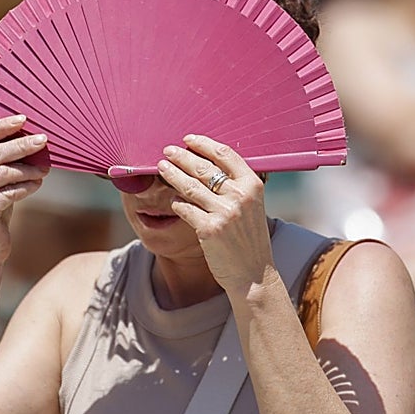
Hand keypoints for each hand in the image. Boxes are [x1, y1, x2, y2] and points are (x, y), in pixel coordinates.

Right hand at [0, 114, 48, 265]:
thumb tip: (29, 136)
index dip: (0, 126)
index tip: (23, 119)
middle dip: (21, 145)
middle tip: (43, 140)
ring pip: (4, 173)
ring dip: (29, 169)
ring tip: (44, 169)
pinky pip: (9, 193)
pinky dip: (27, 187)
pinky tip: (37, 185)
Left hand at [157, 135, 273, 294]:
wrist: (253, 274)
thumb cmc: (250, 239)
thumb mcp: (252, 207)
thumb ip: (236, 186)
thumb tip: (208, 164)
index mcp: (253, 185)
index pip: (225, 154)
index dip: (204, 144)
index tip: (189, 139)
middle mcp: (240, 196)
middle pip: (204, 167)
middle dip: (182, 156)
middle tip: (167, 150)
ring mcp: (224, 212)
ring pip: (190, 186)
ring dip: (172, 174)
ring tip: (161, 167)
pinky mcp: (209, 229)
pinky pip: (184, 208)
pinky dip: (176, 202)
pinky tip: (172, 200)